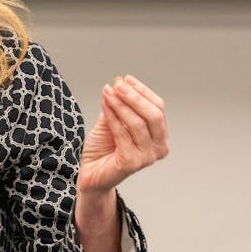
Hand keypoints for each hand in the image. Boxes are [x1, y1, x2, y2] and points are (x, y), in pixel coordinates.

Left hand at [78, 75, 167, 193]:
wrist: (91, 172)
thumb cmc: (104, 147)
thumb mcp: (114, 120)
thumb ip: (120, 105)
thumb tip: (120, 83)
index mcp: (160, 136)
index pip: (158, 108)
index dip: (142, 91)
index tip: (126, 79)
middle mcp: (159, 148)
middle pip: (153, 115)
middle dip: (135, 96)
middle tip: (118, 84)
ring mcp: (147, 157)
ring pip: (137, 123)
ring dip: (121, 104)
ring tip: (108, 93)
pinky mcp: (132, 163)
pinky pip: (122, 133)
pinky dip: (113, 116)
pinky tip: (105, 105)